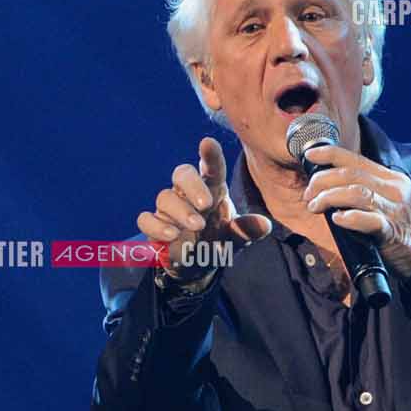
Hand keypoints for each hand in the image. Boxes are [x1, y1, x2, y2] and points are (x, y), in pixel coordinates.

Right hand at [136, 136, 272, 278]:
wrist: (197, 267)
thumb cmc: (218, 242)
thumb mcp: (237, 239)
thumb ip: (247, 231)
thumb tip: (264, 224)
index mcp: (211, 190)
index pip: (211, 168)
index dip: (209, 156)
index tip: (207, 143)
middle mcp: (188, 194)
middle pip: (182, 173)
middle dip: (192, 186)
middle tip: (205, 204)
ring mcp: (169, 210)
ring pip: (164, 197)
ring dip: (180, 211)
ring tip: (196, 227)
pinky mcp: (154, 227)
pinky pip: (145, 219)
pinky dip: (156, 226)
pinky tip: (171, 236)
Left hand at [302, 141, 410, 276]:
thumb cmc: (404, 226)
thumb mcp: (390, 199)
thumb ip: (367, 189)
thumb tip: (331, 186)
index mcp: (390, 178)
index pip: (356, 159)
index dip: (329, 154)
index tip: (309, 155)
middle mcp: (393, 189)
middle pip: (351, 174)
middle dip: (322, 181)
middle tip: (309, 194)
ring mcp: (394, 210)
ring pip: (356, 192)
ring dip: (329, 197)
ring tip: (315, 206)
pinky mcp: (393, 232)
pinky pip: (369, 220)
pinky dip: (350, 218)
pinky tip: (337, 219)